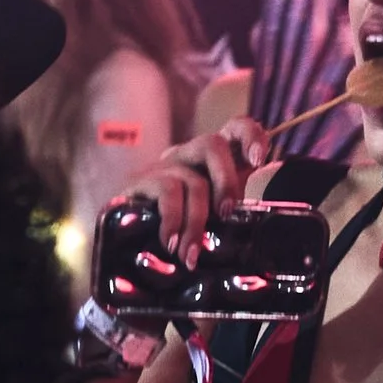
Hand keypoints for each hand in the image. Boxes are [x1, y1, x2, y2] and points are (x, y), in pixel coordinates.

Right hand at [117, 120, 268, 266]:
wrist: (124, 237)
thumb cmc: (177, 228)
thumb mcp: (209, 221)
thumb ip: (229, 219)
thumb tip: (254, 242)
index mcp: (213, 162)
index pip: (235, 129)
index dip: (251, 136)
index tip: (258, 161)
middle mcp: (190, 156)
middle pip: (213, 144)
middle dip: (225, 180)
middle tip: (225, 215)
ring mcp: (165, 166)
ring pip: (192, 178)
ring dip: (197, 219)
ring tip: (192, 253)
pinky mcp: (142, 180)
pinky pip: (166, 190)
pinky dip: (174, 220)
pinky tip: (171, 243)